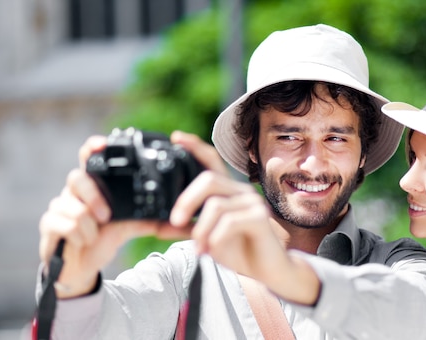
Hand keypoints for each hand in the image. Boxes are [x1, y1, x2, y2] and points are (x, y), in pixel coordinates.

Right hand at [38, 136, 169, 297]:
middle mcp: (75, 191)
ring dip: (88, 224)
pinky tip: (84, 241)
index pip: (90, 157)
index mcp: (96, 185)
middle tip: (106, 216)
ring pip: (71, 205)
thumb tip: (191, 222)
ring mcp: (59, 205)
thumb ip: (161, 222)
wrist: (84, 265)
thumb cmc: (107, 238)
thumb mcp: (136, 227)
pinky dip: (77, 235)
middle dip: (93, 196)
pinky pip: (62, 223)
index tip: (102, 144)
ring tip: (96, 232)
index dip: (93, 147)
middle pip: (77, 177)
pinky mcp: (50, 224)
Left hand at [169, 132, 319, 304]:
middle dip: (187, 200)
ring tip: (198, 247)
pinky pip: (229, 222)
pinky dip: (214, 238)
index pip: (212, 160)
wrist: (268, 271)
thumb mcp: (207, 237)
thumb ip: (186, 228)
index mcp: (227, 191)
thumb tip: (156, 225)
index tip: (176, 137)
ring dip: (200, 229)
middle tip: (174, 221)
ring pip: (215, 205)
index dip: (195, 147)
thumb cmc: (240, 250)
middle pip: (208, 179)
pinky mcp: (260, 218)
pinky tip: (210, 250)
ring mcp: (252, 203)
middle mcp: (240, 192)